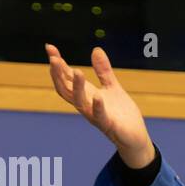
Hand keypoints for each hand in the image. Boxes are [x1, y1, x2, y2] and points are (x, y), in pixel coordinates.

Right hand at [45, 44, 153, 166]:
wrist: (135, 137)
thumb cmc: (121, 114)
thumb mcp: (112, 87)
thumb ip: (103, 71)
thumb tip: (96, 49)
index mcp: (86, 94)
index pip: (66, 77)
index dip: (57, 64)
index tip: (49, 48)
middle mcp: (86, 105)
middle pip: (65, 90)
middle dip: (58, 75)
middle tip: (53, 59)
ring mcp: (95, 116)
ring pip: (79, 102)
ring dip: (77, 87)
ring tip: (77, 71)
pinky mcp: (108, 125)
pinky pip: (100, 117)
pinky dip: (98, 106)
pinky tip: (98, 96)